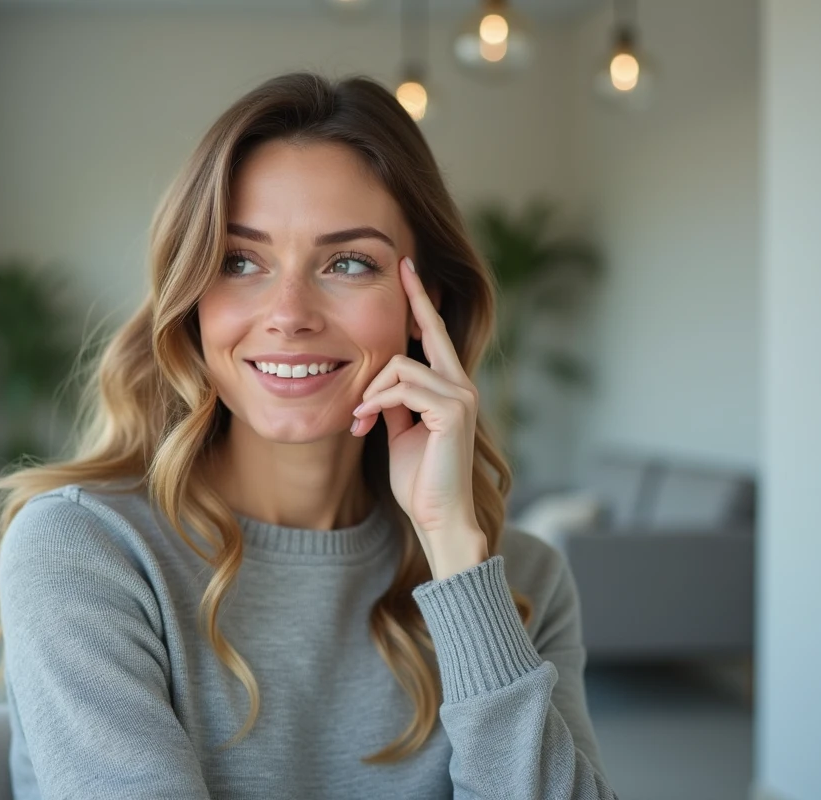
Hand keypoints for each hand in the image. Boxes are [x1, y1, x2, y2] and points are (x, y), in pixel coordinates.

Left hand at [350, 256, 488, 578]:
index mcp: (450, 387)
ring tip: (359, 419)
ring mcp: (461, 395)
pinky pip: (403, 387)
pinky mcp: (453, 410)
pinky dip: (376, 402)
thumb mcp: (399, 431)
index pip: (435, 335)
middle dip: (415, 298)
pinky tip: (364, 422)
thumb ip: (394, 401)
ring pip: (401, 365)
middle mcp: (461, 385)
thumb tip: (379, 380)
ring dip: (371, 391)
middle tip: (402, 265)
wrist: (436, 516)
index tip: (410, 268)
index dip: (422, 301)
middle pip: (429, 332)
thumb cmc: (418, 479)